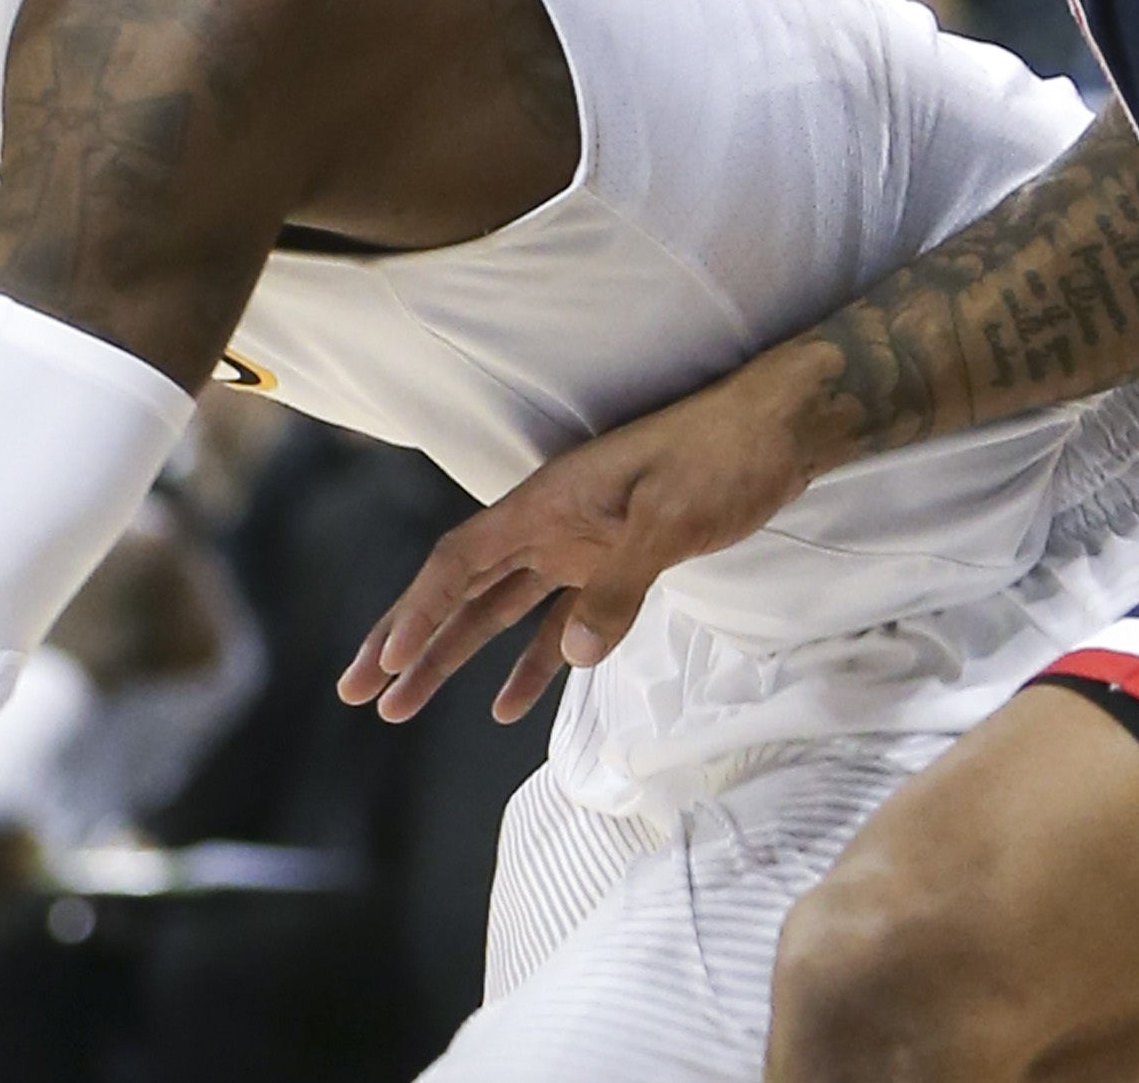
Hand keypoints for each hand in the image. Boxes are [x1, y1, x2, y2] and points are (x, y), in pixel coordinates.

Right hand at [337, 356, 833, 726]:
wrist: (779, 431)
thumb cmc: (723, 457)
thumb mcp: (672, 519)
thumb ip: (620, 586)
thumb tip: (575, 656)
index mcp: (545, 503)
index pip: (460, 561)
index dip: (418, 611)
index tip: (386, 661)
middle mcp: (547, 525)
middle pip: (458, 587)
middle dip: (408, 640)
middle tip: (359, 692)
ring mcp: (577, 547)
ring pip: (496, 610)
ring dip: (452, 656)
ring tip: (403, 707)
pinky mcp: (613, 566)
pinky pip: (554, 623)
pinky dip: (529, 665)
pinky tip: (506, 707)